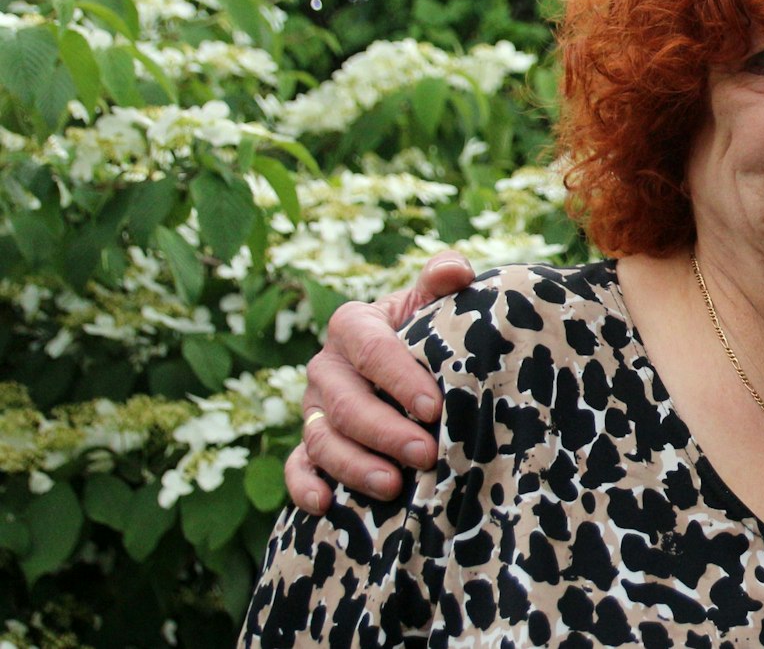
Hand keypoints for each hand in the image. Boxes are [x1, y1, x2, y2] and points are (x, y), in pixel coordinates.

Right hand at [283, 251, 476, 512]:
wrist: (413, 361)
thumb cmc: (429, 329)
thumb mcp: (435, 301)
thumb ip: (444, 278)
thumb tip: (455, 270)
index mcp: (354, 325)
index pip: (372, 350)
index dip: (400, 379)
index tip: (435, 407)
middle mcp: (327, 367)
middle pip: (347, 404)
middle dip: (386, 432)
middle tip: (426, 454)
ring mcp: (315, 408)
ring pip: (323, 440)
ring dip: (355, 466)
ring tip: (394, 487)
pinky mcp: (310, 443)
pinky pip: (297, 466)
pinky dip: (305, 486)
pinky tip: (326, 505)